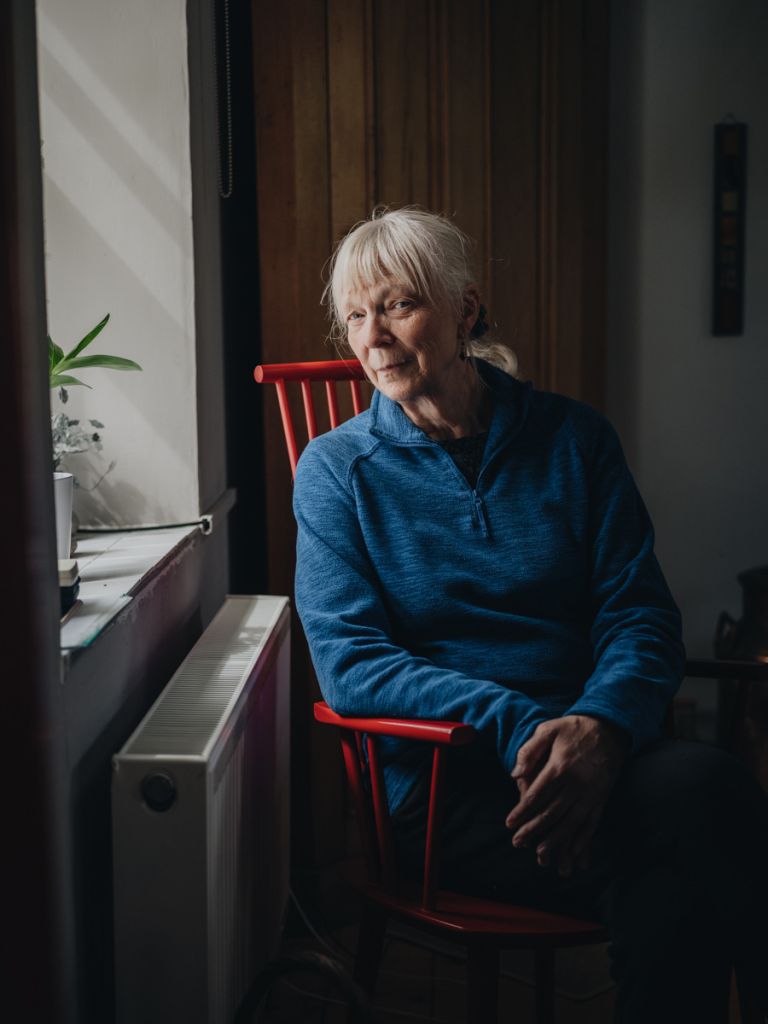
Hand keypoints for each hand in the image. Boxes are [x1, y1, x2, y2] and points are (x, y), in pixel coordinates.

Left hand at [505, 715, 628, 876]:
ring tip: (542, 856)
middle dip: (534, 830)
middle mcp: (576, 783)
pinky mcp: (602, 798)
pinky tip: (574, 854)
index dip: (522, 811)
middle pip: (552, 813)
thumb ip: (529, 751)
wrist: (609, 728)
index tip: (509, 824)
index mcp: (560, 766)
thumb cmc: (572, 729)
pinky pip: (592, 823)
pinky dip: (583, 840)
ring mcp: (591, 793)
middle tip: (518, 843)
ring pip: (571, 823)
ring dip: (556, 841)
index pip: (536, 795)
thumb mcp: (547, 730)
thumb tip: (514, 774)